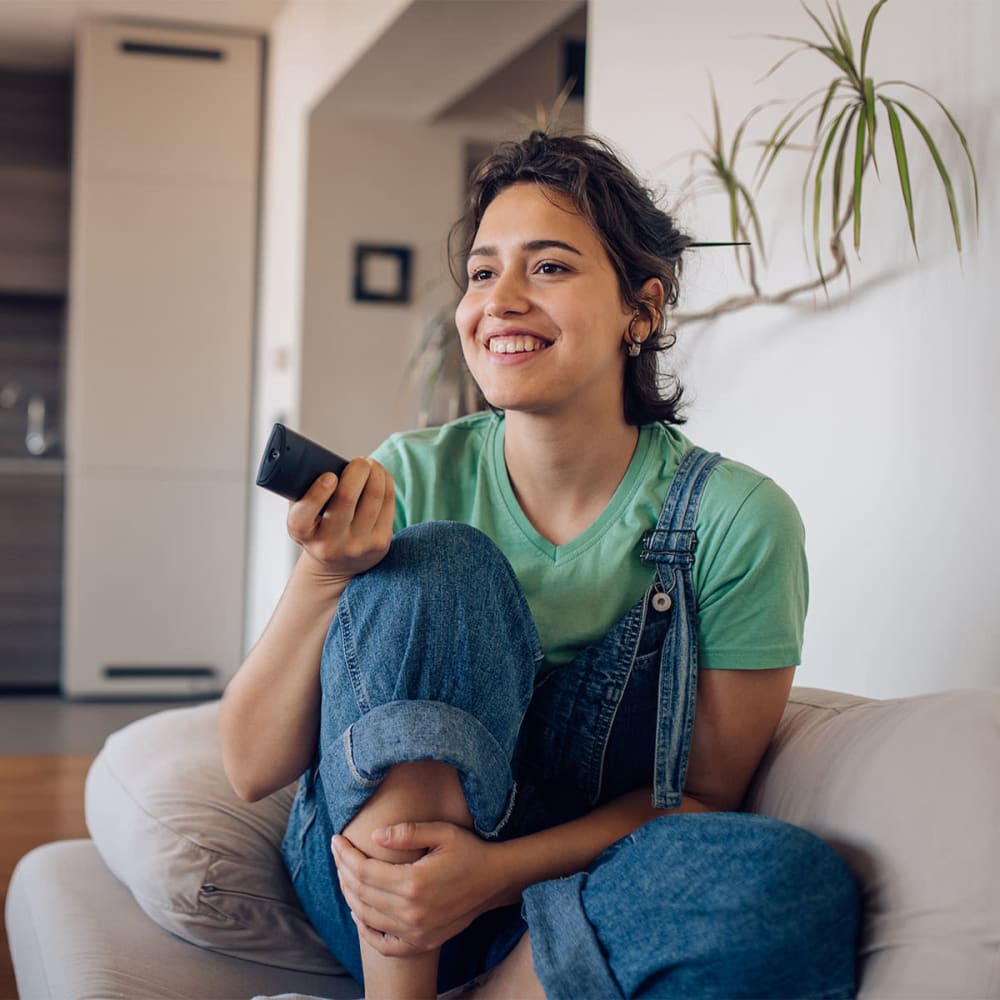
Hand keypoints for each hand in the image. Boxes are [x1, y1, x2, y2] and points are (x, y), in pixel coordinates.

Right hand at [286, 458, 393, 588]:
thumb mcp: (300, 514)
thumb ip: (302, 490)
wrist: (336, 566)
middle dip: (357, 471)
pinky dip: (386, 483)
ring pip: (373, 498)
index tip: (329, 476)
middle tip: (359, 461)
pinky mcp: (380, 543)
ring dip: (376, 473)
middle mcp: (329, 543)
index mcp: (303, 532)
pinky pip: (388, 504)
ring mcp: (357, 545)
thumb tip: (320, 460)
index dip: (318, 492)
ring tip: (371, 465)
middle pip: (347, 498)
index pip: (304, 513)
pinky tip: (381, 476)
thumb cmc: (317, 529)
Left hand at [331, 823, 506, 957]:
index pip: (364, 871)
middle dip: (343, 871)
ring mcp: (416, 932)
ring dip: (350, 896)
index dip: (346, 855)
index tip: (336, 840)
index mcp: (414, 882)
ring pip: (367, 917)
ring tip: (344, 875)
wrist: (495, 880)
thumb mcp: (442, 832)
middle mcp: (412, 912)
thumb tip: (375, 835)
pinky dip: (366, 931)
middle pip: (361, 893)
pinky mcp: (422, 942)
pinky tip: (359, 913)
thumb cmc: (468, 851)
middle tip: (337, 853)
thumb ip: (407, 833)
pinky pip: (384, 945)